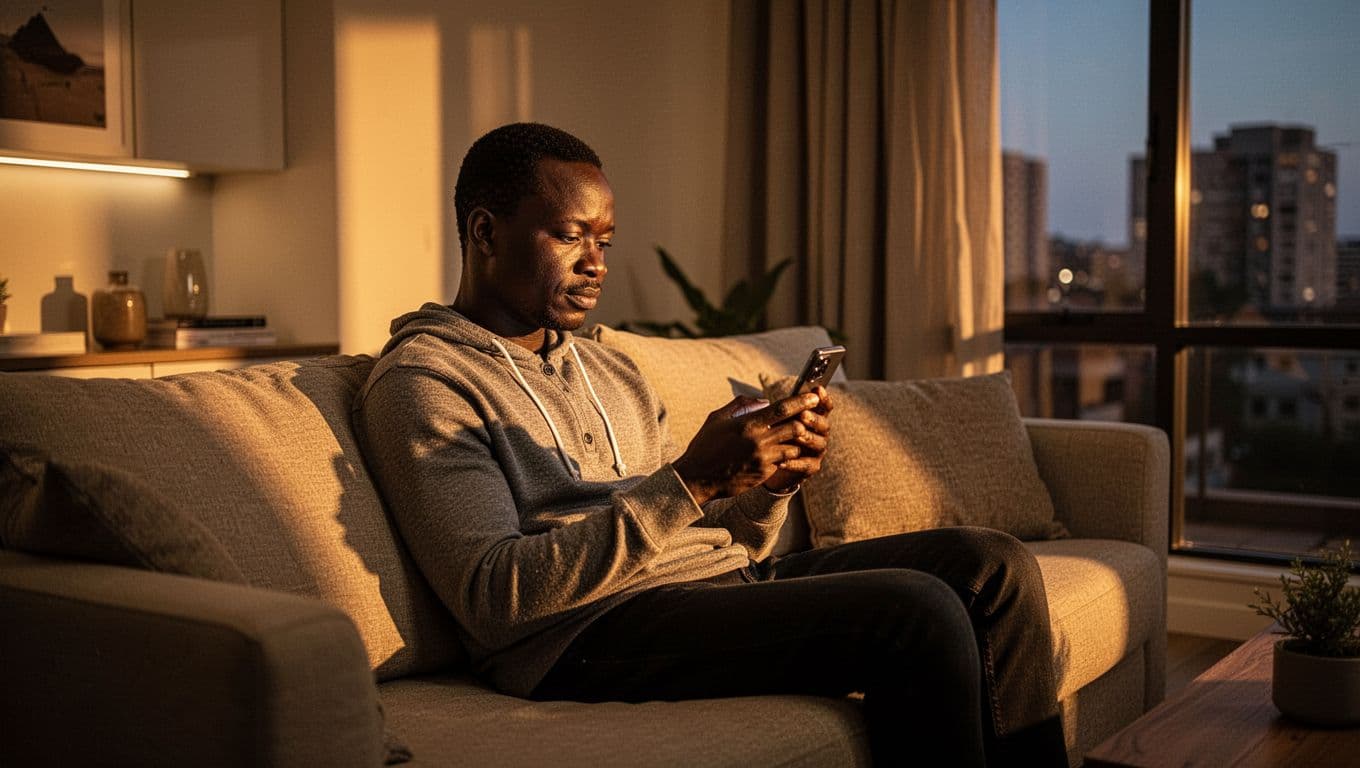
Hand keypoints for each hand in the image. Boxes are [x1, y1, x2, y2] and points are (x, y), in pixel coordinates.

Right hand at [672, 391, 823, 505]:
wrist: (697, 478)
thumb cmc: (705, 445)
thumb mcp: (717, 418)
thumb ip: (741, 404)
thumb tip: (762, 401)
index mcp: (748, 424)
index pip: (782, 409)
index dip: (801, 401)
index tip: (814, 396)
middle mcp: (758, 441)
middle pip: (795, 427)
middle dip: (806, 421)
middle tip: (812, 416)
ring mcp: (763, 459)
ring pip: (794, 446)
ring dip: (797, 440)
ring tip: (797, 436)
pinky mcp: (763, 474)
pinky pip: (783, 461)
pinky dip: (786, 455)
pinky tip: (783, 452)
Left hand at [763, 385, 832, 492]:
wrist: (767, 463)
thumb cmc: (770, 435)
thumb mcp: (768, 421)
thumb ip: (766, 412)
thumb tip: (761, 402)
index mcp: (812, 417)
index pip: (823, 406)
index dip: (823, 398)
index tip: (818, 390)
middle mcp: (818, 433)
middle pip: (824, 424)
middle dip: (814, 418)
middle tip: (803, 414)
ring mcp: (816, 451)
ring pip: (819, 443)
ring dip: (808, 438)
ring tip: (796, 434)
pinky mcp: (810, 467)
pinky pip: (808, 465)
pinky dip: (796, 462)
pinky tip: (783, 460)